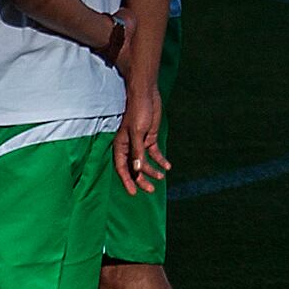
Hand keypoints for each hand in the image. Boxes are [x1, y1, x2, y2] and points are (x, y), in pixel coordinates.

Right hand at [116, 80, 170, 195]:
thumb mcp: (138, 132)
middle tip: (151, 189)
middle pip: (134, 167)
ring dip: (152, 171)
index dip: (127, 180)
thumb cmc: (139, 112)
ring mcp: (139, 143)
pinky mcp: (149, 138)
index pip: (122, 167)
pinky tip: (168, 166)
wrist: (147, 95)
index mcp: (121, 145)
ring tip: (162, 177)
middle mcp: (129, 146)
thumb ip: (137, 151)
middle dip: (141, 179)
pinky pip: (154, 153)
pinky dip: (160, 160)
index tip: (133, 193)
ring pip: (144, 162)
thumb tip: (137, 169)